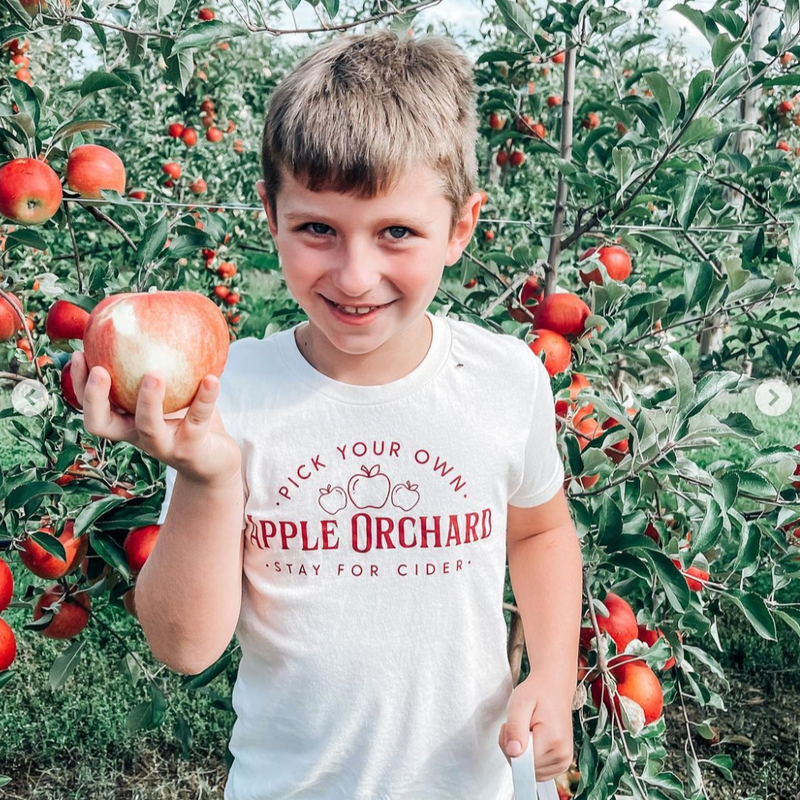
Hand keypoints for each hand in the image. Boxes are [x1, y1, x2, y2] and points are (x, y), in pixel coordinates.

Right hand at [69, 351, 241, 486]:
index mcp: (126, 422)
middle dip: (95, 398)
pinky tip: (212, 378)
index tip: (80, 353)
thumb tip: (151, 310)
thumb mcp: (171, 390)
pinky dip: (205, 398)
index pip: (92, 406)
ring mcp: (165, 445)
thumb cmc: (187, 415)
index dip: (79, 384)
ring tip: (154, 374)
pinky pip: (198, 419)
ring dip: (148, 400)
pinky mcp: (193, 448)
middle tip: (100, 370)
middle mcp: (138, 436)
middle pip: (102, 424)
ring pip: (148, 427)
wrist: (215, 458)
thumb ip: (157, 364)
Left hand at [498, 676, 573, 781]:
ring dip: (521, 754)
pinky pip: (537, 771)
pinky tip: (532, 739)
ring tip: (526, 730)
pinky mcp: (562, 763)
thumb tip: (513, 752)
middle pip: (525, 769)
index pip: (521, 762)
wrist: (554, 686)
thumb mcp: (519, 703)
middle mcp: (562, 754)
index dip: (510, 746)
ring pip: (530, 772)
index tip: (512, 729)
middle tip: (518, 725)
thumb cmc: (537, 692)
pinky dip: (530, 757)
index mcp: (553, 740)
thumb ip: (515, 729)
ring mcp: (564, 761)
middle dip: (514, 749)